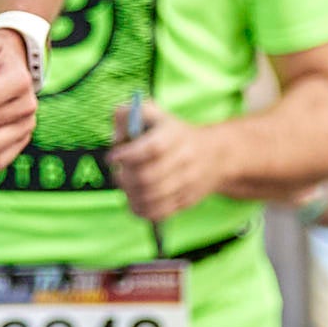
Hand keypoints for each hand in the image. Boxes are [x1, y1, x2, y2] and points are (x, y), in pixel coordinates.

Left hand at [106, 110, 235, 223]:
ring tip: (125, 186)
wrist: (215, 155)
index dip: (128, 155)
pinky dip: (139, 209)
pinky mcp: (186, 201)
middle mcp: (185, 159)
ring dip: (129, 194)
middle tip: (118, 172)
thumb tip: (116, 139)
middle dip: (124, 177)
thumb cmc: (171, 133)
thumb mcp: (152, 114)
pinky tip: (134, 200)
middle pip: (147, 177)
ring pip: (150, 198)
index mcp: (175, 135)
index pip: (152, 148)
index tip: (112, 156)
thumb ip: (127, 115)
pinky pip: (158, 212)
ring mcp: (187, 183)